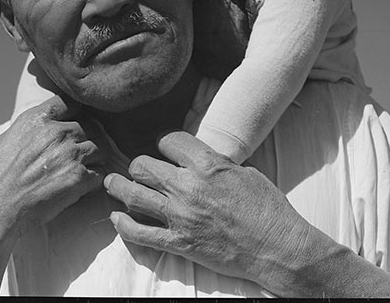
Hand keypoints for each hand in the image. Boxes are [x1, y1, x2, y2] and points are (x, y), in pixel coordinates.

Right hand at [0, 95, 104, 293]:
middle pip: (90, 126)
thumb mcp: (4, 141)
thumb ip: (28, 133)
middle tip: (81, 154)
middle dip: (88, 138)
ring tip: (84, 170)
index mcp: (36, 119)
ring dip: (95, 159)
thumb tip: (36, 137)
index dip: (76, 113)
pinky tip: (82, 188)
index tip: (76, 123)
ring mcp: (70, 154)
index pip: (70, 103)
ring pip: (101, 148)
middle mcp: (56, 131)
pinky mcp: (78, 178)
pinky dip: (95, 180)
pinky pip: (100, 173)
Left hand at [103, 131, 324, 294]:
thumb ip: (216, 164)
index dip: (164, 143)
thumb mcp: (245, 172)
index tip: (163, 148)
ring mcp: (181, 216)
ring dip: (119, 187)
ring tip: (112, 183)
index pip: (168, 141)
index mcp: (207, 164)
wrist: (277, 247)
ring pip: (134, 195)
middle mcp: (189, 187)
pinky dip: (123, 226)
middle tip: (137, 169)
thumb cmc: (267, 208)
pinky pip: (140, 234)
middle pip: (144, 166)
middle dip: (138, 165)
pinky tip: (117, 219)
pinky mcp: (180, 242)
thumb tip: (202, 160)